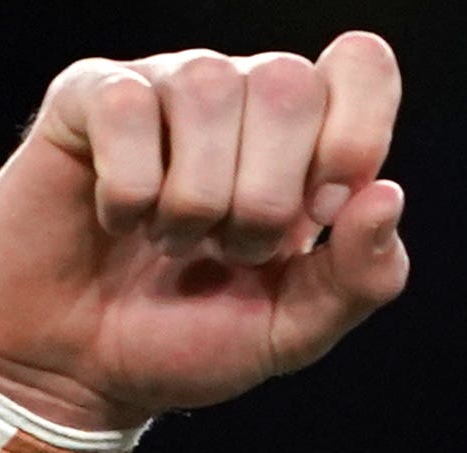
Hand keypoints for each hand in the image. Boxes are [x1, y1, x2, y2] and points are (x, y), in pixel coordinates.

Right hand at [0, 33, 408, 429]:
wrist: (79, 373)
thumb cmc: (185, 341)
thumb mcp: (289, 331)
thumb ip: (358, 278)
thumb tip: (387, 196)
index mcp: (303, 140)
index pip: (361, 65)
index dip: (354, 135)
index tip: (321, 210)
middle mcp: (238, 97)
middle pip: (289, 84)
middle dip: (264, 197)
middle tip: (227, 250)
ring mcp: (161, 89)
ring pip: (209, 88)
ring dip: (194, 199)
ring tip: (171, 241)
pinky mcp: (87, 99)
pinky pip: (127, 107)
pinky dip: (129, 190)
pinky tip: (118, 218)